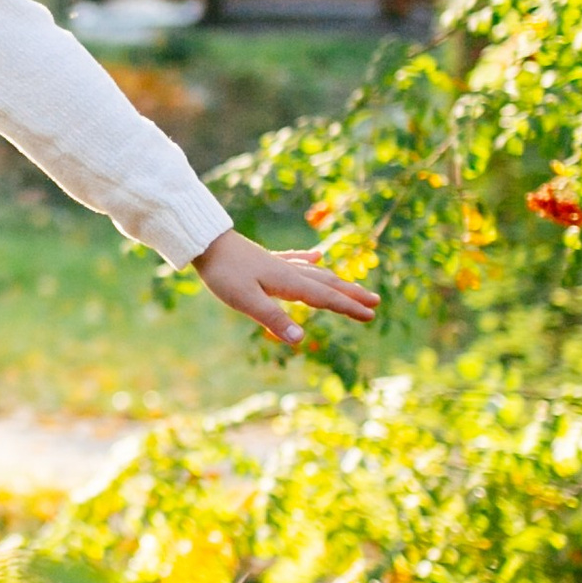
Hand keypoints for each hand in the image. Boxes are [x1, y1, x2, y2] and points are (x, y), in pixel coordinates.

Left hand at [191, 229, 378, 346]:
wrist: (206, 243)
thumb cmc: (224, 273)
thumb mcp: (246, 301)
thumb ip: (274, 319)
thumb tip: (300, 339)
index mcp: (288, 283)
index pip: (325, 298)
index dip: (348, 308)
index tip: (371, 316)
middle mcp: (289, 272)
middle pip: (327, 284)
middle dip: (351, 294)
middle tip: (375, 302)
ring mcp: (278, 264)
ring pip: (315, 273)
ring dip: (337, 281)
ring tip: (353, 287)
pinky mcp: (265, 260)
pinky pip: (295, 260)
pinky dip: (309, 260)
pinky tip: (316, 256)